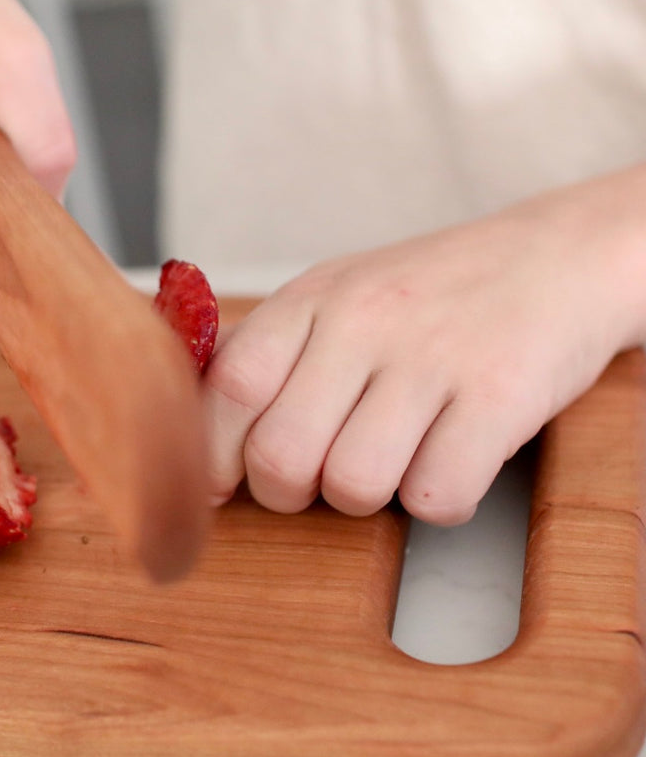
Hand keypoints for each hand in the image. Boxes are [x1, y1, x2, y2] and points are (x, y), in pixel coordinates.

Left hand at [202, 168, 645, 524]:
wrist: (561, 255)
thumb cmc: (432, 293)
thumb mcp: (337, 295)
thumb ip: (269, 353)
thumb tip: (195, 430)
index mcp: (312, 299)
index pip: (229, 388)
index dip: (211, 454)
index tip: (220, 485)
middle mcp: (364, 321)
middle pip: (280, 456)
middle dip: (289, 492)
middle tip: (320, 475)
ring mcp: (432, 356)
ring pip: (353, 485)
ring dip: (367, 498)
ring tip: (393, 459)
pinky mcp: (500, 396)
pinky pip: (434, 497)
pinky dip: (437, 501)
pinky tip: (447, 462)